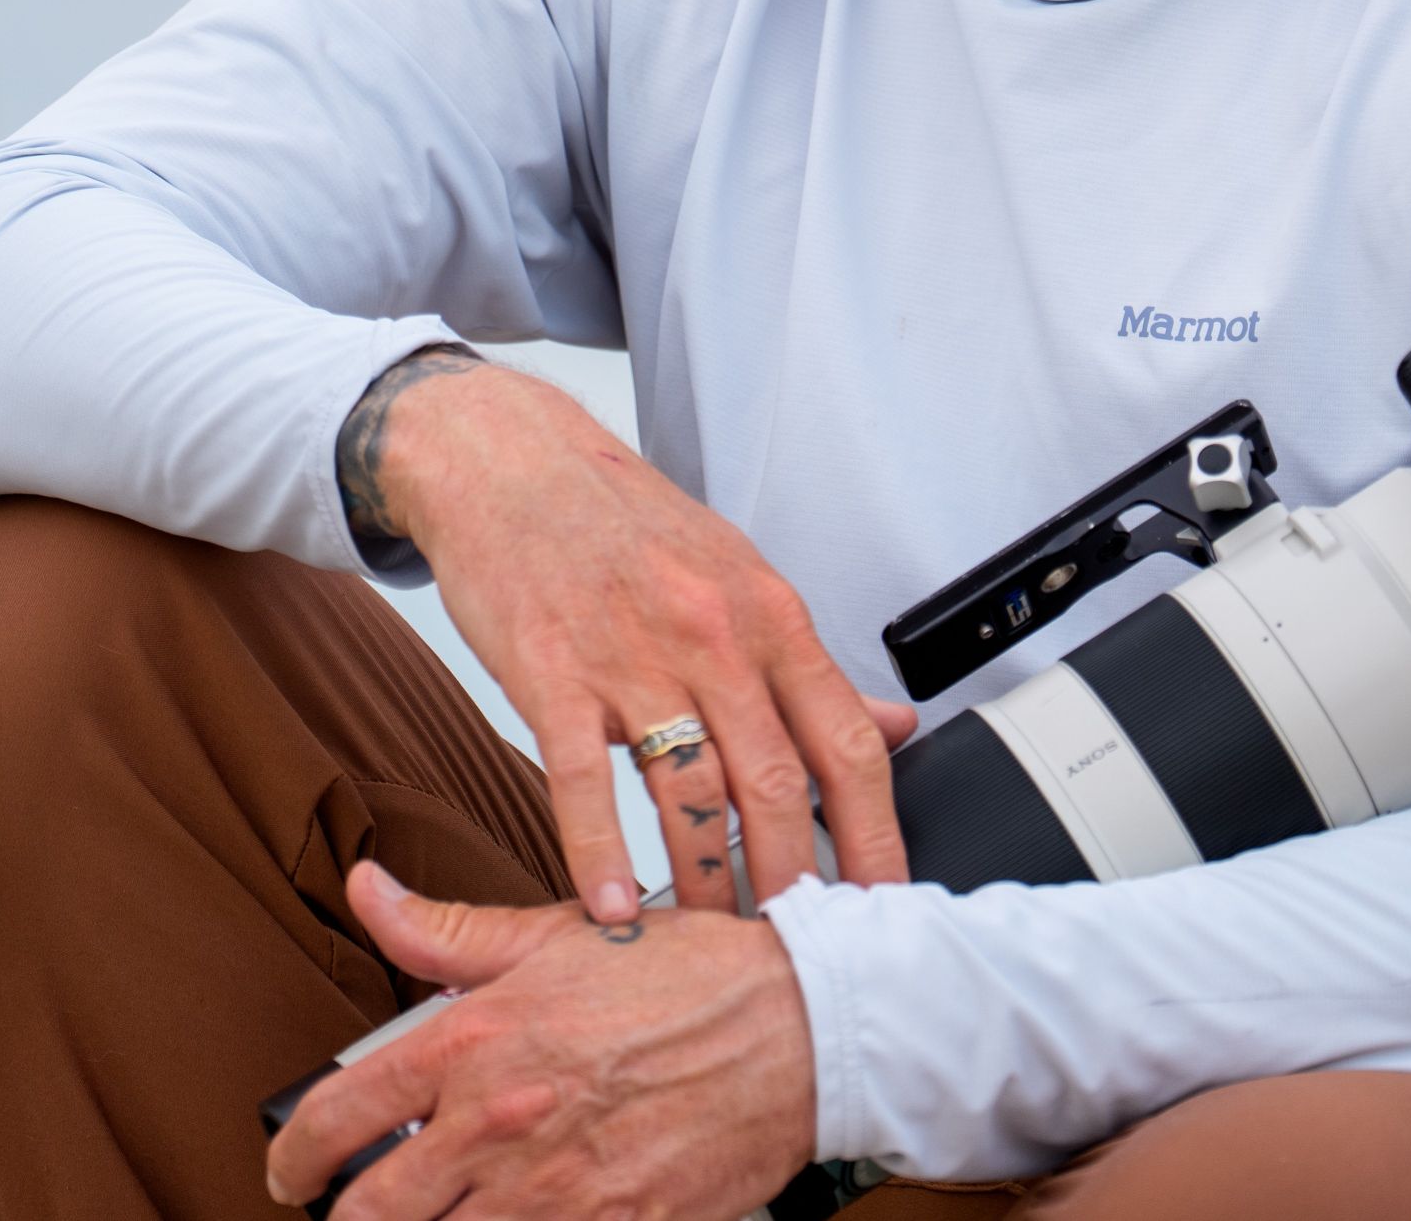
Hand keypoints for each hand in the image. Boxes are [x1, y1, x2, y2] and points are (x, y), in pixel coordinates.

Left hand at [265, 861, 815, 1220]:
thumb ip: (447, 931)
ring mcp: (555, 1193)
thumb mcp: (554, 933)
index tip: (292, 1167)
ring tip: (439, 1210)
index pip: (340, 1115)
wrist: (794, 1025)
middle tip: (357, 1208)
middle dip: (352, 1218)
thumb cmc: (681, 976)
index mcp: (478, 1041)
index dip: (295, 1154)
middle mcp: (501, 1124)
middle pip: (373, 1214)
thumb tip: (366, 890)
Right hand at [339, 353, 915, 920]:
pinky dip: (600, 856)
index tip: (884, 902)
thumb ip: (809, 667)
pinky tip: (613, 909)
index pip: (846, 740)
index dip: (875, 834)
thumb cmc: (627, 527)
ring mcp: (631, 653)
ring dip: (705, 881)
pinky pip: (584, 781)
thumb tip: (896, 727)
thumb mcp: (738, 577)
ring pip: (688, 792)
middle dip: (794, 879)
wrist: (514, 464)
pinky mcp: (552, 672)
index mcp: (768, 613)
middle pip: (775, 780)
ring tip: (712, 938)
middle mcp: (712, 634)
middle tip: (795, 945)